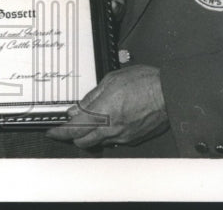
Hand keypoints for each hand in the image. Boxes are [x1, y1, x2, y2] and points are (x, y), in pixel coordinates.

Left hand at [46, 65, 167, 148]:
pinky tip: (111, 122)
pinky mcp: (134, 139)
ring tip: (93, 121)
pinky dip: (107, 134)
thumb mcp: (111, 80)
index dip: (59, 132)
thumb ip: (92, 96)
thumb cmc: (144, 82)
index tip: (52, 132)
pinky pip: (114, 140)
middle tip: (71, 125)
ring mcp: (123, 136)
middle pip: (83, 141)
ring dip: (91, 135)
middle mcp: (111, 129)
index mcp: (103, 113)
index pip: (73, 129)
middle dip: (73, 135)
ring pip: (98, 142)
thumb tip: (78, 108)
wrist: (170, 93)